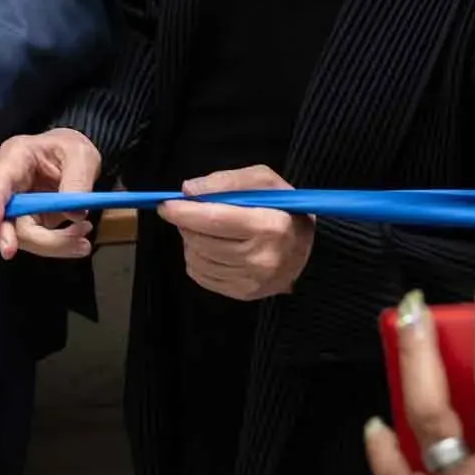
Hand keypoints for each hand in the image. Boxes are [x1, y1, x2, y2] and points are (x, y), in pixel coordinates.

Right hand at [0, 127, 101, 258]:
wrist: (72, 160)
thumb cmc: (70, 150)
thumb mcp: (82, 156)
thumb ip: (78, 182)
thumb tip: (74, 214)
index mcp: (16, 157)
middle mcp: (7, 184)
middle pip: (6, 219)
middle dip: (36, 239)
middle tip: (71, 242)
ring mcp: (14, 206)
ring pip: (22, 237)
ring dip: (54, 244)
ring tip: (83, 239)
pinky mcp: (25, 222)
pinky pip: (35, 241)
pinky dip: (58, 245)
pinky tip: (78, 239)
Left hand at [158, 164, 313, 299]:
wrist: (309, 250)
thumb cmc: (283, 208)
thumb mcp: (263, 181)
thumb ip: (227, 180)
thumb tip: (189, 190)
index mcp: (270, 225)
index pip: (214, 218)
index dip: (183, 211)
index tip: (166, 204)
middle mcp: (261, 258)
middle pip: (200, 240)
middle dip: (185, 223)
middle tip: (190, 213)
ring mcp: (252, 281)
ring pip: (196, 258)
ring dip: (191, 241)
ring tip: (206, 231)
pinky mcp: (243, 294)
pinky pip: (201, 276)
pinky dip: (197, 259)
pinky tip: (212, 248)